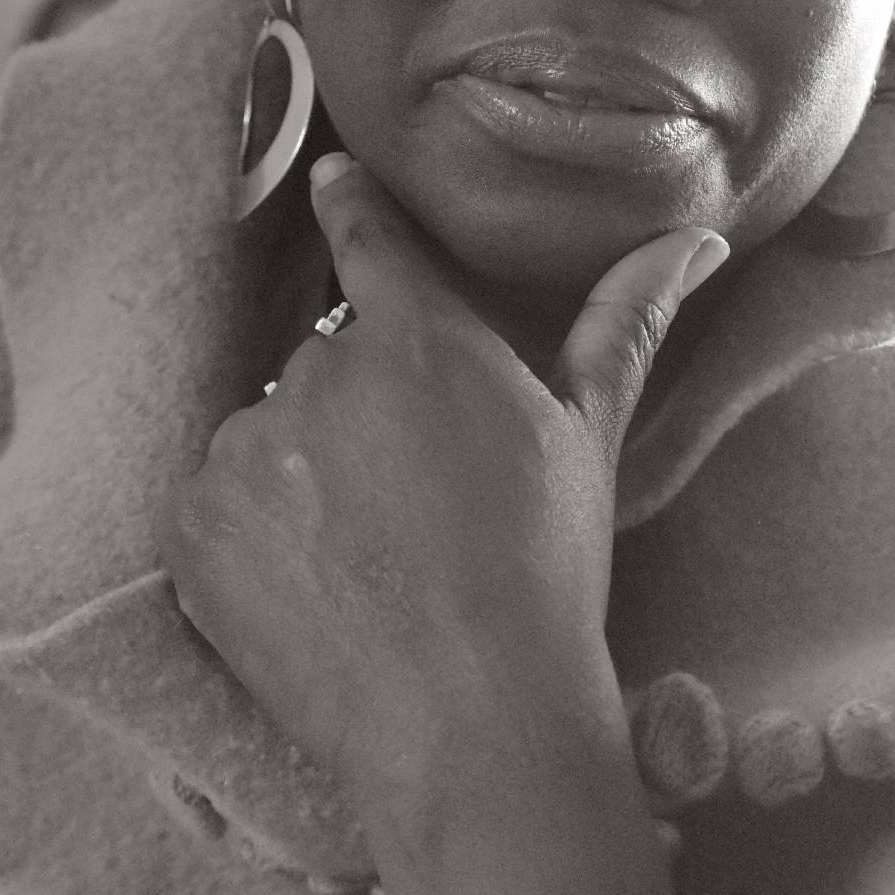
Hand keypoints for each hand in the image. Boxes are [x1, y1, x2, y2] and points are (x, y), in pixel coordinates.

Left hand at [156, 155, 727, 894]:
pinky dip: (248, 529)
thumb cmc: (546, 570)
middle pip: (324, 360)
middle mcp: (321, 373)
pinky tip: (310, 582)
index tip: (330, 174)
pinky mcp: (194, 524)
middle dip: (355, 406)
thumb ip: (627, 321)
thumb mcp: (590, 437)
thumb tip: (700, 241)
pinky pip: (215, 498)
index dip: (348, 203)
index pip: (367, 240)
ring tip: (362, 552)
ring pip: (266, 431)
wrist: (470, 720)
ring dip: (298, 469)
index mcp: (418, 340)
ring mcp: (247, 449)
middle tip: (408, 495)